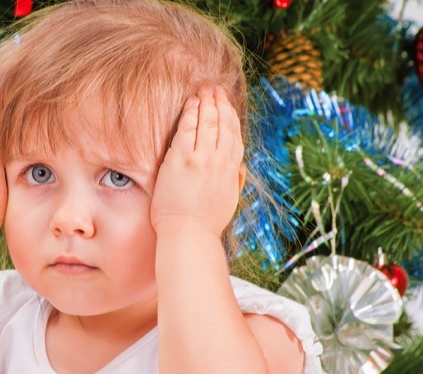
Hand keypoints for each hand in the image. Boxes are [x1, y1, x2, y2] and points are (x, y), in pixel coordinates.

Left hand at [151, 87, 244, 236]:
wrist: (189, 235)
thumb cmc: (204, 224)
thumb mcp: (228, 201)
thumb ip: (235, 181)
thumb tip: (239, 169)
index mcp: (232, 171)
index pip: (235, 136)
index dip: (231, 118)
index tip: (227, 106)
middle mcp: (221, 161)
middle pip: (224, 125)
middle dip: (220, 104)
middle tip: (215, 89)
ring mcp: (202, 159)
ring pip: (209, 122)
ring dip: (207, 103)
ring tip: (204, 90)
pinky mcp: (183, 159)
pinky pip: (188, 129)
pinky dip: (191, 113)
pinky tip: (192, 102)